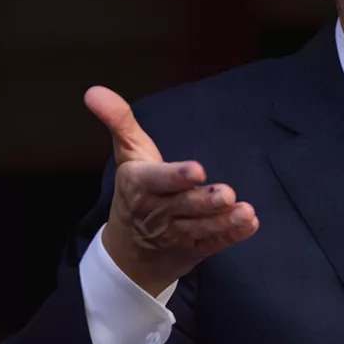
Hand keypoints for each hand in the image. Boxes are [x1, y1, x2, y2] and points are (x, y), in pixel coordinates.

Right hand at [84, 86, 258, 295]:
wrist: (129, 251)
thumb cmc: (135, 191)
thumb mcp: (127, 155)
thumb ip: (119, 121)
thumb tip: (94, 91)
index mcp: (141, 185)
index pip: (158, 180)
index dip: (176, 176)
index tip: (198, 170)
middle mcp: (159, 212)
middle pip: (184, 206)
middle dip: (205, 201)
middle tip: (227, 193)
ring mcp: (178, 234)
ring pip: (201, 228)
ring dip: (224, 221)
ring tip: (245, 211)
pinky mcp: (195, 248)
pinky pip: (214, 242)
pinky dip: (232, 235)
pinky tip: (249, 224)